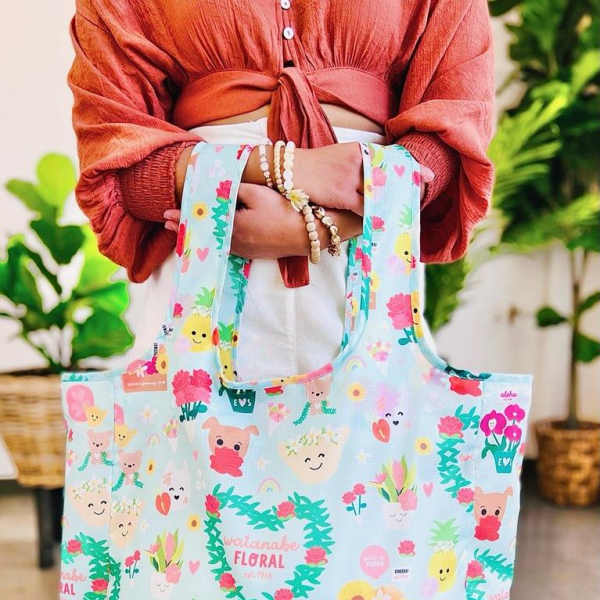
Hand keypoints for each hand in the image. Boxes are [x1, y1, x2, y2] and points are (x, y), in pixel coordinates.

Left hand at [164, 183, 362, 258]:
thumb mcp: (258, 193)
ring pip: (216, 243)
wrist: (309, 233)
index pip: (202, 221)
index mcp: (233, 227)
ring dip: (200, 236)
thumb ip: (234, 189)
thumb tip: (216, 188)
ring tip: (186, 232)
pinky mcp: (256, 254)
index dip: (183, 217)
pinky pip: (229, 247)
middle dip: (187, 228)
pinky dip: (216, 241)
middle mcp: (236, 242)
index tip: (167, 214)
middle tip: (168, 224)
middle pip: (205, 235)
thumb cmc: (284, 210)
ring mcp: (246, 251)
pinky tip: (215, 238)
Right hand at [291, 143, 434, 214]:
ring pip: (378, 194)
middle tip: (417, 199)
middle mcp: (358, 161)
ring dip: (389, 205)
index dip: (411, 168)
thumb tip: (375, 178)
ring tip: (400, 214)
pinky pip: (364, 208)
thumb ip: (358, 164)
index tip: (429, 176)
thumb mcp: (338, 157)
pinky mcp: (342, 194)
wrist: (288, 170)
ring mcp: (350, 178)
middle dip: (404, 190)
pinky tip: (380, 222)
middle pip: (388, 177)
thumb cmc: (312, 166)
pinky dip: (373, 215)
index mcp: (358, 150)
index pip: (390, 158)